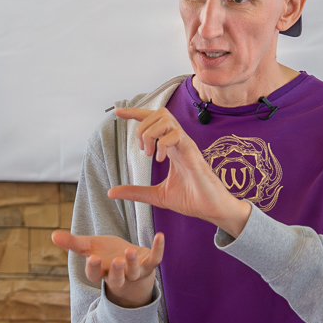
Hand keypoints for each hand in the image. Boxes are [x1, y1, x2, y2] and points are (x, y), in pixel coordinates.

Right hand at [52, 230, 163, 307]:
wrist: (131, 260)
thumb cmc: (107, 253)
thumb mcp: (90, 248)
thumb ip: (73, 243)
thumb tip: (53, 235)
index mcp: (101, 272)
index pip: (94, 275)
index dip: (93, 268)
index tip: (92, 258)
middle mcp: (118, 275)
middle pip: (116, 279)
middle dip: (116, 271)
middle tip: (117, 261)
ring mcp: (135, 272)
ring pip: (134, 272)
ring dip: (133, 262)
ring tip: (130, 250)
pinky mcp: (149, 264)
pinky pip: (155, 258)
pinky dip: (158, 248)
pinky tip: (160, 235)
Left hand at [105, 107, 251, 235]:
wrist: (211, 209)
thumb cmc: (191, 199)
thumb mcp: (156, 195)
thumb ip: (135, 192)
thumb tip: (111, 192)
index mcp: (171, 148)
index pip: (153, 121)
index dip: (135, 113)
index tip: (118, 113)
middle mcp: (179, 142)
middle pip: (159, 113)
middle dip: (142, 126)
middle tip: (141, 149)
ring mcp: (187, 145)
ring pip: (166, 119)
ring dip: (151, 133)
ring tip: (149, 153)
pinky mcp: (193, 153)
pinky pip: (177, 135)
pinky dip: (163, 143)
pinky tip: (160, 159)